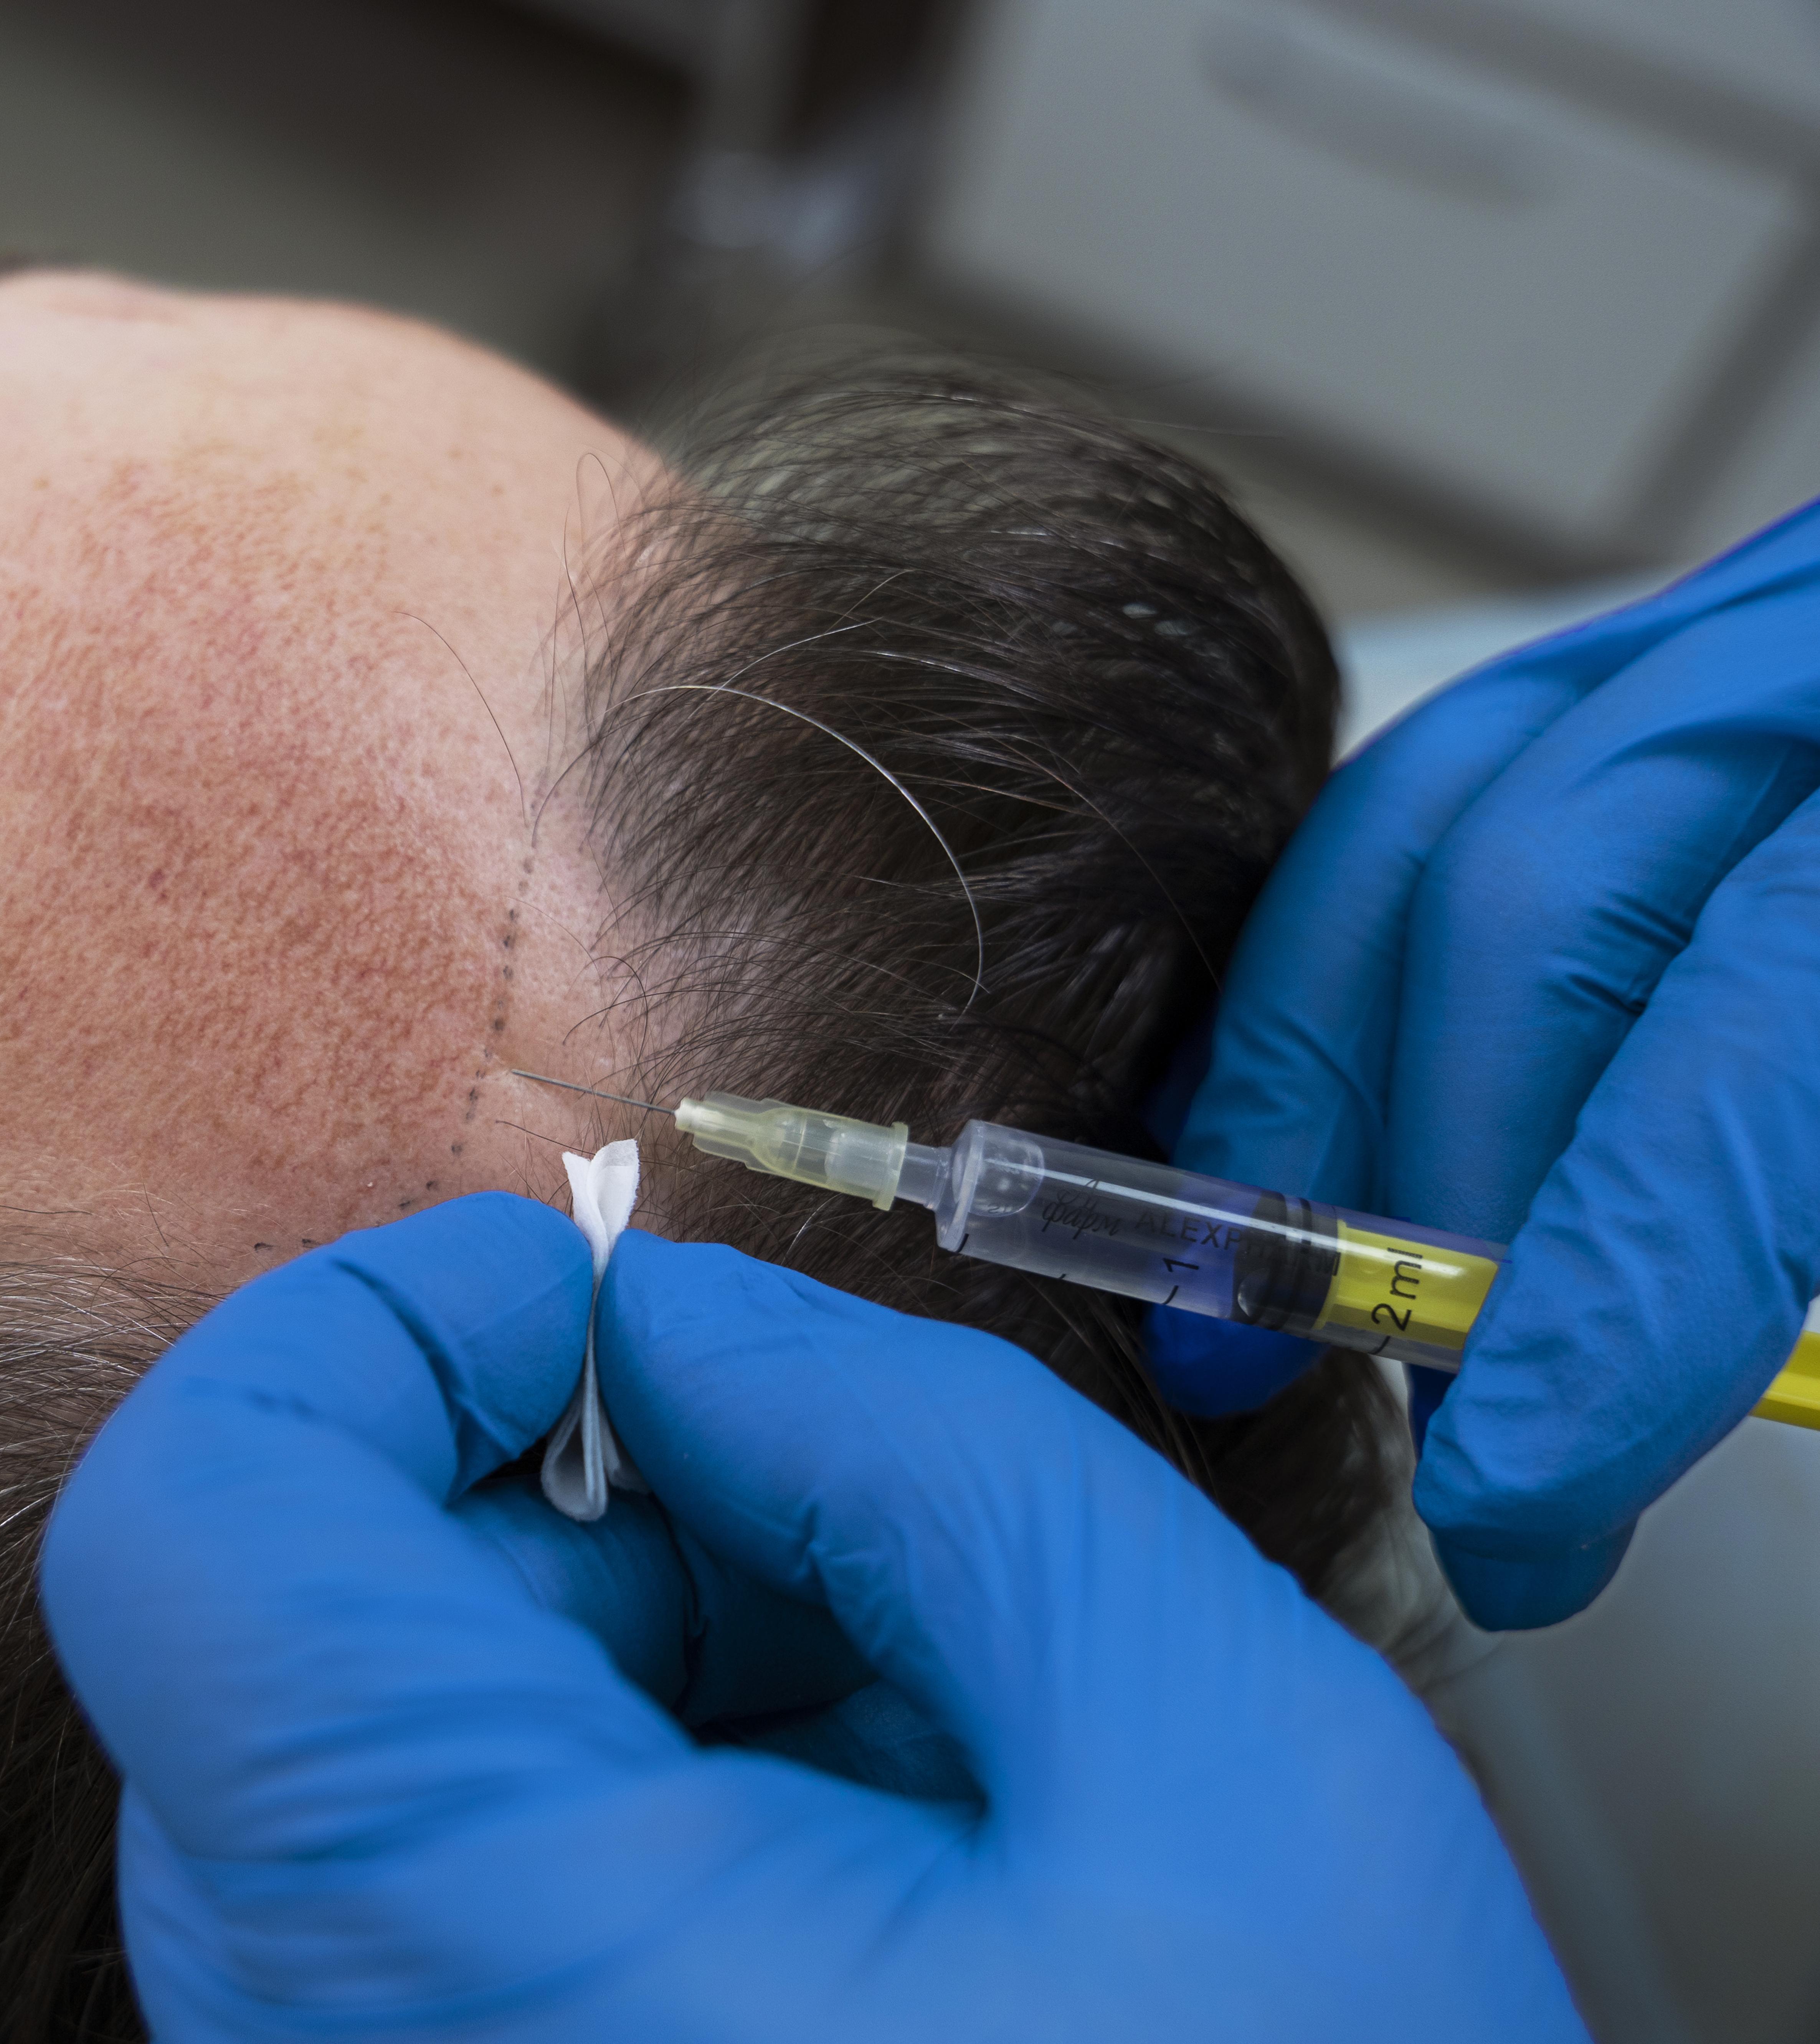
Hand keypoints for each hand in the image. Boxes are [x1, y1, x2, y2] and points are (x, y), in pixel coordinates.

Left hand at [43, 1198, 1577, 2041]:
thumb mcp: (1221, 1774)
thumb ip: (928, 1467)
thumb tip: (684, 1329)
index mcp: (494, 1965)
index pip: (192, 1533)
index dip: (365, 1334)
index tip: (574, 1297)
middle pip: (278, 1636)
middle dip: (543, 1516)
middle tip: (830, 1557)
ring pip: (353, 1760)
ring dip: (599, 1665)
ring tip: (887, 1762)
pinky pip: (414, 1894)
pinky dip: (602, 1800)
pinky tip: (834, 1863)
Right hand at [1150, 506, 1819, 1627]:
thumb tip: (1743, 1383)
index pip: (1764, 1031)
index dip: (1616, 1286)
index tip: (1528, 1498)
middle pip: (1549, 891)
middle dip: (1451, 1199)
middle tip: (1449, 1439)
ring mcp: (1758, 618)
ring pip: (1446, 809)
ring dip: (1327, 1082)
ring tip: (1291, 1294)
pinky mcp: (1688, 646)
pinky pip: (1446, 778)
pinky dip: (1347, 971)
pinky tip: (1315, 1122)